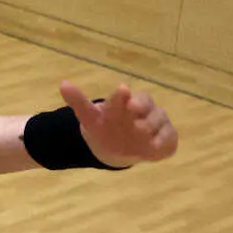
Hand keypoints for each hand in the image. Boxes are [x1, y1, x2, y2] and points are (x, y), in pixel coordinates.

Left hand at [60, 81, 178, 164]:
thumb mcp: (89, 118)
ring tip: (141, 133)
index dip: (122, 95)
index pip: (124, 96)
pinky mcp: (166, 138)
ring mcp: (155, 123)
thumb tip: (63, 83)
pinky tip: (153, 147)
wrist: (117, 149)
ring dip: (151, 124)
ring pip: (158, 118)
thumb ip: (78, 102)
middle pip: (146, 102)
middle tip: (132, 109)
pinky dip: (163, 141)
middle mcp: (142, 109)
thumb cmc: (104, 128)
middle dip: (141, 106)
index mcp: (123, 102)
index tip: (121, 91)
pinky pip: (169, 138)